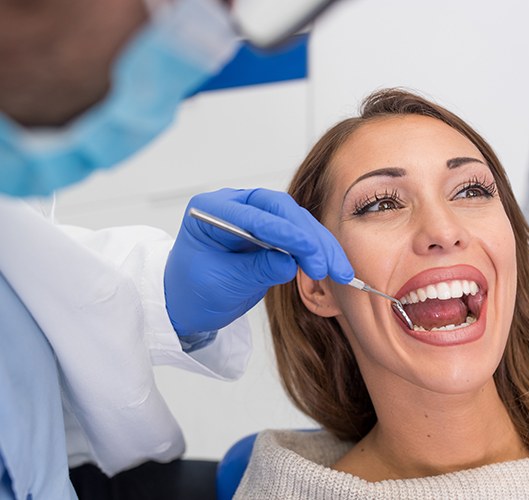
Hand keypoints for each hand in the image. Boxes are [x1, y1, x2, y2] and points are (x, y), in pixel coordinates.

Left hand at [164, 188, 353, 334]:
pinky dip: (317, 251)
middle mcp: (235, 206)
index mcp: (211, 210)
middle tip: (325, 265)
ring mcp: (255, 216)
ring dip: (320, 245)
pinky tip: (332, 266)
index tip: (308, 250)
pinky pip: (299, 236)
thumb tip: (288, 264)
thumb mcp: (221, 284)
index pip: (254, 215)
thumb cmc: (192, 291)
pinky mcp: (271, 232)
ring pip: (296, 221)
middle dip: (308, 237)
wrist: (189, 303)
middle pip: (281, 210)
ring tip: (339, 271)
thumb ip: (255, 271)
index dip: (284, 232)